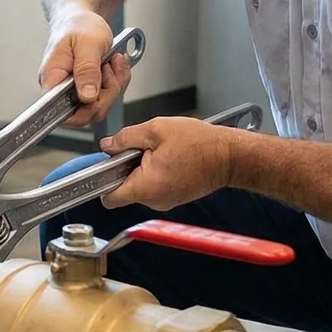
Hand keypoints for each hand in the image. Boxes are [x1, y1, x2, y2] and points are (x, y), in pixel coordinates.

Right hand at [39, 11, 130, 127]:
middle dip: (106, 93)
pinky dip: (116, 82)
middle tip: (109, 68)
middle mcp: (60, 89)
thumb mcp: (87, 44)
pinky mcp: (86, 89)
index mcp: (52, 79)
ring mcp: (74, 91)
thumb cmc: (78, 25)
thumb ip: (87, 70)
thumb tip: (87, 96)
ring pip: (99, 106)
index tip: (99, 93)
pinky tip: (115, 64)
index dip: (84, 110)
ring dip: (114, 85)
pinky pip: (105, 97)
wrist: (82, 18)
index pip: (62, 112)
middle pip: (85, 113)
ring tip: (114, 61)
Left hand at [100, 118, 241, 212]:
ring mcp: (165, 202)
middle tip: (143, 149)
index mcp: (146, 186)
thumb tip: (108, 145)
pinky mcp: (174, 197)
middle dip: (126, 168)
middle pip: (124, 189)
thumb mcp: (156, 130)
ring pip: (140, 186)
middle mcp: (154, 201)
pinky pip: (154, 186)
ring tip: (161, 152)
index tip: (105, 167)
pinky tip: (170, 159)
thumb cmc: (200, 144)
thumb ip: (126, 138)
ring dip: (142, 169)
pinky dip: (156, 173)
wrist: (230, 156)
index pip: (109, 198)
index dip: (102, 182)